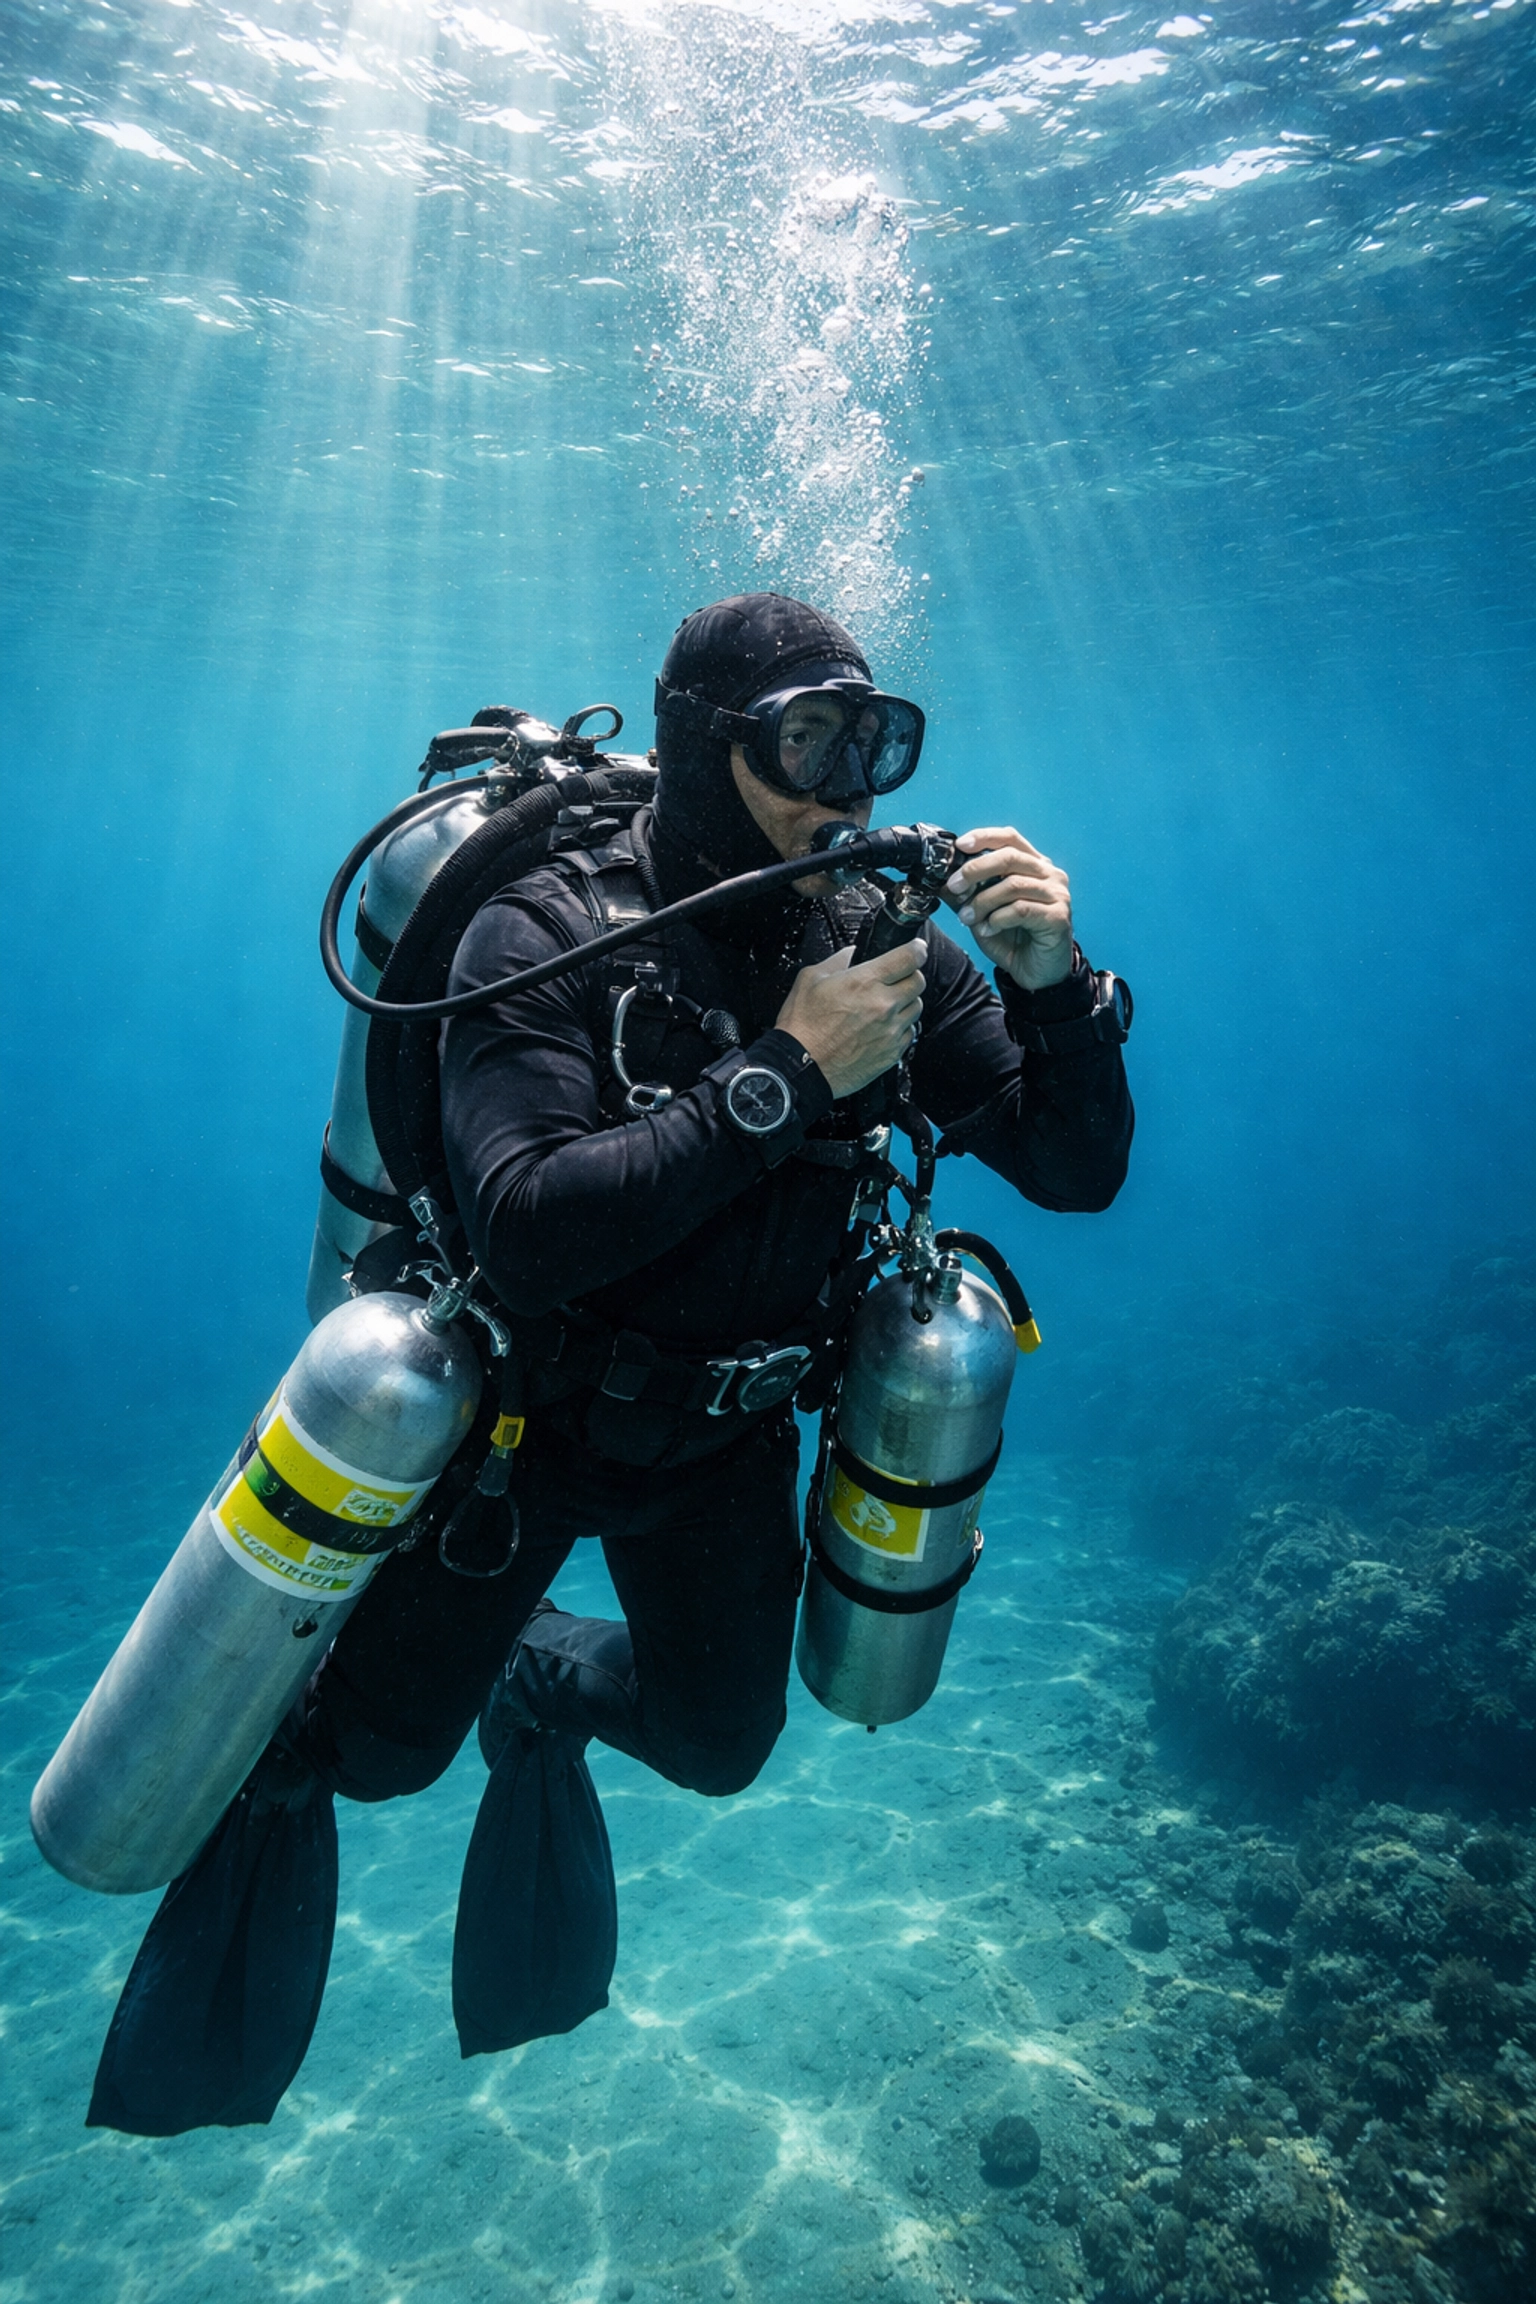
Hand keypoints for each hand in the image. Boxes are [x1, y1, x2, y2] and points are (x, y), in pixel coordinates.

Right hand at [775, 939, 926, 1098]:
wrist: (799, 1067)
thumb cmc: (802, 1027)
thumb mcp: (810, 979)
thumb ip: (838, 961)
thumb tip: (853, 953)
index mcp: (865, 982)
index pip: (910, 957)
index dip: (916, 950)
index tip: (915, 950)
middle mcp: (884, 1005)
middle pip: (919, 981)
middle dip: (909, 975)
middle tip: (894, 979)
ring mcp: (890, 1031)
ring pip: (917, 1007)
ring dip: (905, 1002)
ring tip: (884, 1006)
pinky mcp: (892, 1053)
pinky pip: (910, 1032)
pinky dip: (900, 1027)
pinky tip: (881, 1028)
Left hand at [943, 827, 1073, 991]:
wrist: (1036, 974)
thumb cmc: (1013, 939)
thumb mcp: (982, 912)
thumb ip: (966, 894)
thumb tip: (939, 879)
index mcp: (1033, 865)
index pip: (1010, 838)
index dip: (984, 837)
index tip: (960, 846)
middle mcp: (1049, 874)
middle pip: (1009, 857)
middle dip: (975, 870)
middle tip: (954, 886)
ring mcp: (1057, 894)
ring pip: (1013, 885)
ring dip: (983, 901)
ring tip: (967, 917)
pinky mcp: (1058, 916)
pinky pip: (1021, 909)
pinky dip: (997, 919)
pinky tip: (988, 929)